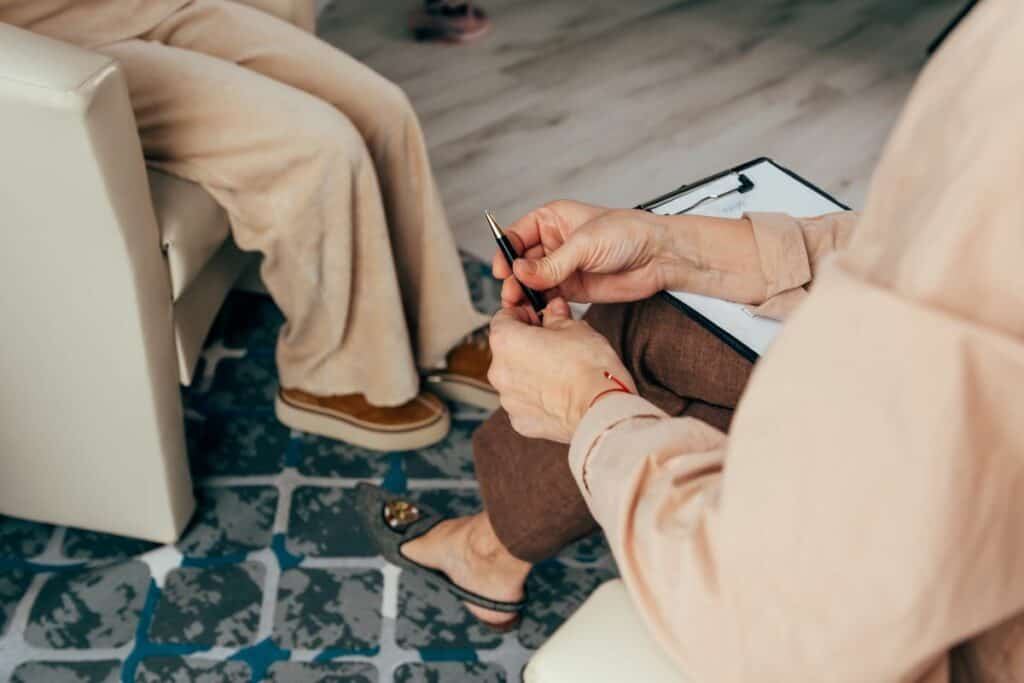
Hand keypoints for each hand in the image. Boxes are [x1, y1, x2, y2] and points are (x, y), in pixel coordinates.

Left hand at [487, 297, 635, 442]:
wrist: (601, 408)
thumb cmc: (588, 367)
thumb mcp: (575, 327)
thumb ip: (556, 316)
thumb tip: (553, 312)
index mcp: (506, 340)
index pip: (504, 317)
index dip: (524, 314)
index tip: (539, 318)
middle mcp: (499, 370)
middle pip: (507, 350)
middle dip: (528, 345)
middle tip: (555, 345)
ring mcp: (508, 399)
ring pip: (515, 378)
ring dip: (531, 372)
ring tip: (561, 373)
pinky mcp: (520, 421)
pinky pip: (524, 403)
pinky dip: (537, 398)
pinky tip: (559, 394)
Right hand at [493, 200, 673, 306]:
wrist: (659, 256)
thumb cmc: (628, 234)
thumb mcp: (585, 244)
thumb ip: (552, 263)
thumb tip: (520, 272)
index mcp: (552, 220)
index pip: (517, 235)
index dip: (506, 252)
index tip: (503, 269)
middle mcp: (553, 243)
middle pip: (520, 262)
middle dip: (513, 278)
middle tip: (512, 293)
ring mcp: (562, 267)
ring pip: (531, 282)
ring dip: (524, 294)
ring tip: (521, 305)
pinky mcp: (572, 289)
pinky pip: (547, 298)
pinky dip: (539, 306)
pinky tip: (536, 311)